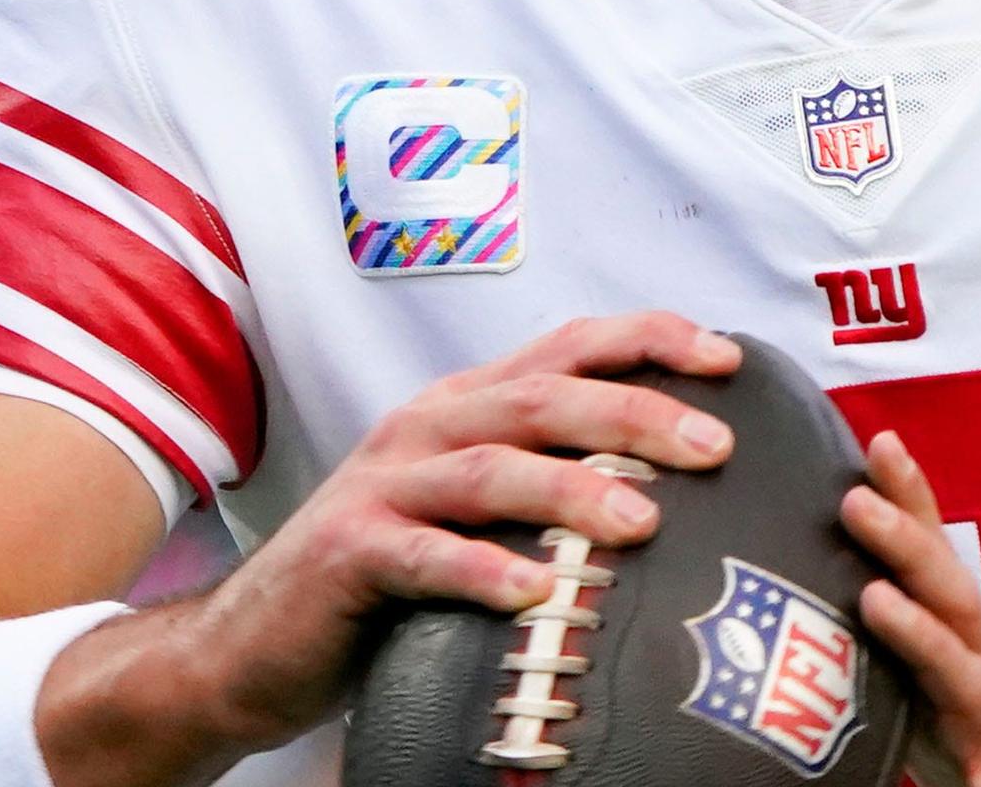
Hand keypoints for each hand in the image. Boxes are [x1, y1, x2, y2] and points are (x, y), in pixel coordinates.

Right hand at [46, 312, 738, 776]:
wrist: (253, 640)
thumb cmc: (389, 574)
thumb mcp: (475, 510)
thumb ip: (551, 484)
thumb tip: (677, 489)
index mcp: (469, 405)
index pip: (568, 348)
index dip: (648, 340)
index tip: (727, 356)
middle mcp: (429, 425)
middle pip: (542, 398)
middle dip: (634, 411)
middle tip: (713, 444)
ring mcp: (383, 484)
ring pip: (490, 469)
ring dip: (571, 490)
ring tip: (642, 519)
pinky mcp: (348, 553)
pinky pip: (421, 557)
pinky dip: (480, 571)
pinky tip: (534, 593)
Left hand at [842, 433, 980, 786]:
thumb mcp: (950, 698)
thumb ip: (915, 653)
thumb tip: (855, 587)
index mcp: (963, 657)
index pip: (938, 571)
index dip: (913, 506)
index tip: (881, 443)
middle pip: (953, 604)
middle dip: (908, 548)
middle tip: (855, 500)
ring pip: (966, 681)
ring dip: (920, 636)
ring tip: (874, 598)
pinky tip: (970, 771)